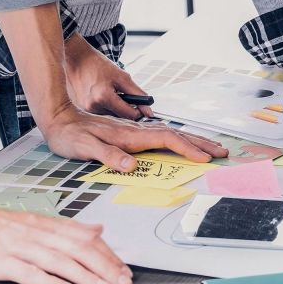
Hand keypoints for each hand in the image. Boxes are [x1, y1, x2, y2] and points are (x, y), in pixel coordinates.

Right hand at [0, 203, 131, 283]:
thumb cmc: (6, 225)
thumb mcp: (41, 222)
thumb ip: (71, 229)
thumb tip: (99, 230)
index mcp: (52, 226)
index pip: (88, 240)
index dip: (109, 255)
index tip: (125, 270)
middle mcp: (41, 235)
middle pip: (79, 250)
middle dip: (105, 267)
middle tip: (122, 282)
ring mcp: (22, 248)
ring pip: (59, 261)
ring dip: (84, 275)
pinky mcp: (3, 263)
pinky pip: (29, 273)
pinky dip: (49, 281)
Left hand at [43, 105, 228, 171]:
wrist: (60, 118)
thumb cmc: (70, 136)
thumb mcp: (85, 147)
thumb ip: (108, 155)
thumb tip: (131, 165)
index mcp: (131, 135)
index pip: (167, 140)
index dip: (187, 149)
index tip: (205, 158)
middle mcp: (138, 131)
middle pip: (178, 135)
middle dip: (201, 143)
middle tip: (223, 152)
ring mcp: (137, 131)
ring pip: (174, 134)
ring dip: (195, 140)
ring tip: (213, 147)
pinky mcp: (134, 134)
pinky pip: (165, 136)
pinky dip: (181, 140)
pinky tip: (186, 143)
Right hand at [65, 34, 151, 119]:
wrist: (77, 59)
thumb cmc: (99, 66)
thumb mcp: (123, 77)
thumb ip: (138, 94)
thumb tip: (149, 111)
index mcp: (103, 98)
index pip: (129, 115)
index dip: (139, 110)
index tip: (141, 106)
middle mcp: (92, 107)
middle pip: (120, 117)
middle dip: (126, 108)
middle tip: (122, 93)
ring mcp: (85, 110)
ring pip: (111, 116)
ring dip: (115, 107)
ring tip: (110, 92)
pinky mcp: (81, 110)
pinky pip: (101, 113)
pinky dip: (106, 106)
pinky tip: (101, 95)